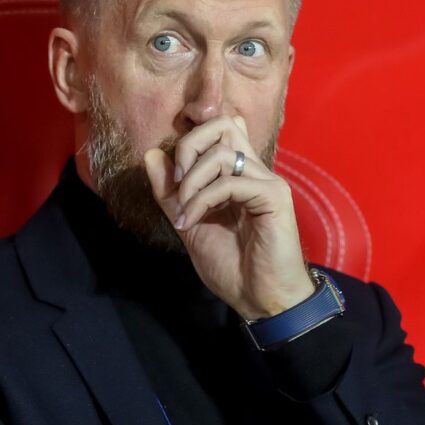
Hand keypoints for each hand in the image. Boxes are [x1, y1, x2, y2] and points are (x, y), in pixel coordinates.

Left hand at [144, 116, 314, 319]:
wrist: (259, 300)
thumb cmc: (232, 266)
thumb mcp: (188, 224)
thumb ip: (171, 192)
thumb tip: (150, 155)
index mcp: (238, 173)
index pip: (218, 127)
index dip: (190, 139)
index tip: (173, 176)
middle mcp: (254, 170)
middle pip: (222, 124)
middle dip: (188, 147)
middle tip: (177, 182)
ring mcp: (266, 181)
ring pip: (222, 152)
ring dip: (191, 182)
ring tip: (183, 213)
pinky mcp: (274, 197)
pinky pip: (231, 182)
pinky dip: (202, 201)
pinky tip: (191, 222)